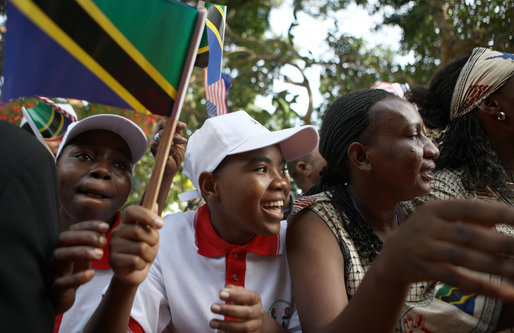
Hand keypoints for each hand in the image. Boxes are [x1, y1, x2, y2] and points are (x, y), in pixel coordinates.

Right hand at [52, 220, 108, 312]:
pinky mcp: (54, 289)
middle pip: (63, 239)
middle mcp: (55, 255)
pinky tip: (91, 273)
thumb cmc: (74, 272)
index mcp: (63, 246)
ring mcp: (52, 271)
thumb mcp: (85, 256)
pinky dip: (76, 277)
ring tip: (100, 254)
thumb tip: (104, 230)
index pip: (72, 229)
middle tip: (104, 242)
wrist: (63, 298)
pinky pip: (61, 282)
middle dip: (85, 237)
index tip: (106, 226)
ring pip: (60, 256)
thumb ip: (93, 243)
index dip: (89, 226)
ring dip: (81, 252)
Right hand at [109, 205, 162, 286]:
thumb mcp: (152, 235)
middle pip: (139, 231)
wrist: (135, 273)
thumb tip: (155, 204)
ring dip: (149, 255)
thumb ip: (152, 221)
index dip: (147, 215)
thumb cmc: (144, 251)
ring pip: (140, 247)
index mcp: (126, 222)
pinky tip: (138, 265)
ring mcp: (113, 245)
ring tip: (144, 257)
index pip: (132, 211)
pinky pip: (135, 260)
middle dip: (152, 241)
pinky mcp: (112, 260)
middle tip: (151, 247)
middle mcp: (117, 231)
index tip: (161, 225)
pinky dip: (142, 264)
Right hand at [150, 118, 186, 176]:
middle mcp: (157, 134)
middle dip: (175, 132)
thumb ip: (178, 132)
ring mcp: (154, 141)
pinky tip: (173, 153)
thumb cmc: (175, 154)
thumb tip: (181, 124)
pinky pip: (159, 145)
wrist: (171, 168)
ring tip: (180, 146)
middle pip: (165, 127)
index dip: (175, 122)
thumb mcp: (179, 141)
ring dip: (173, 140)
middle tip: (184, 140)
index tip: (184, 126)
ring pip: (162, 135)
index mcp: (163, 130)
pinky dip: (168, 149)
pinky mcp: (153, 149)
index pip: (167, 121)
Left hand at [210, 285, 265, 331]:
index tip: (221, 294)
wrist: (255, 321)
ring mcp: (256, 326)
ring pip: (244, 328)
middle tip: (213, 307)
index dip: (236, 295)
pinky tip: (219, 331)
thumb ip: (234, 290)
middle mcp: (258, 313)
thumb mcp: (241, 295)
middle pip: (247, 313)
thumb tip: (224, 290)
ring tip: (212, 322)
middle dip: (229, 310)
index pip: (249, 296)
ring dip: (226, 325)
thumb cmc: (244, 305)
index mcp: (256, 300)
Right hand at [375, 199, 513, 299]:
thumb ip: (473, 218)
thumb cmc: (427, 234)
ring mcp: (423, 248)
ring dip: (495, 266)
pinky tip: (505, 293)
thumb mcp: (442, 219)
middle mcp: (427, 226)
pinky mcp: (423, 270)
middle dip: (500, 242)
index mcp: (435, 209)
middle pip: (467, 234)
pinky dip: (482, 287)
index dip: (497, 212)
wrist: (392, 257)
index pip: (470, 208)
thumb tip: (509, 214)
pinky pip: (455, 279)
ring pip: (463, 258)